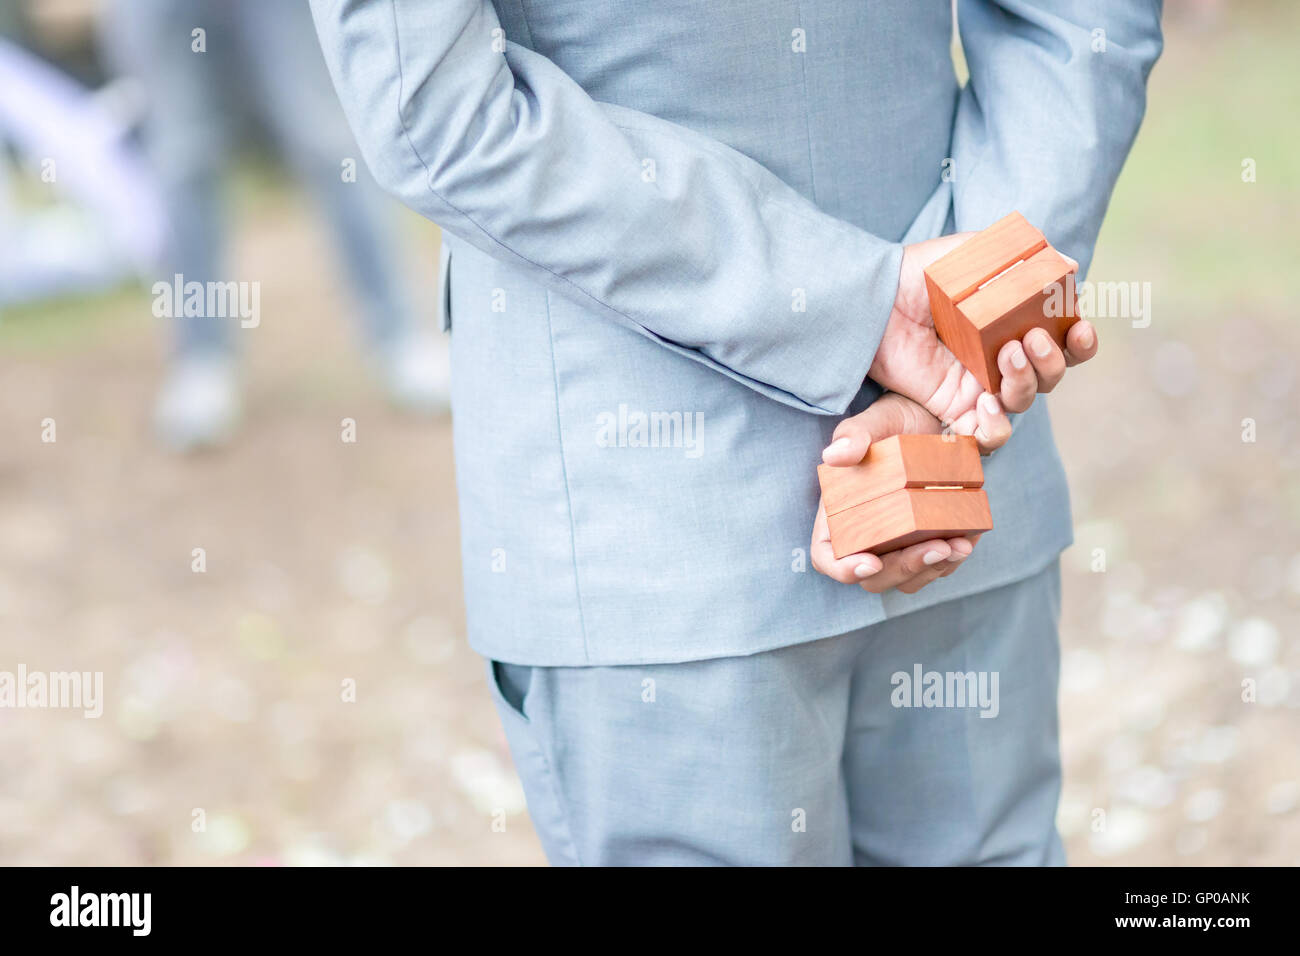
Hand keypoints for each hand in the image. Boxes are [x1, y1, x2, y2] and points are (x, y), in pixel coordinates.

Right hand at [810, 392, 1008, 594]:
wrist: (934, 421)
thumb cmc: (896, 422)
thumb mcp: (874, 422)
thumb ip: (853, 436)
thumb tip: (834, 454)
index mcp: (839, 515)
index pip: (827, 556)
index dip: (843, 568)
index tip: (870, 562)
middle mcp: (865, 537)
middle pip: (873, 577)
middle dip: (904, 568)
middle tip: (936, 547)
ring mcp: (896, 545)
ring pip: (906, 580)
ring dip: (932, 569)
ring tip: (959, 545)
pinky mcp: (924, 543)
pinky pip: (935, 568)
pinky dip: (951, 560)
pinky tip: (968, 538)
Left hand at [869, 234, 1098, 426]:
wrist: (876, 299)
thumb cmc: (920, 275)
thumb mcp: (970, 256)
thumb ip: (1016, 257)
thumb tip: (1067, 263)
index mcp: (1014, 323)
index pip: (1064, 341)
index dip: (1081, 342)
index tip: (1080, 327)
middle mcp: (1001, 357)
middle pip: (1051, 375)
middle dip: (1054, 361)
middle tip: (1033, 340)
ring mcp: (978, 384)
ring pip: (1025, 399)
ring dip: (1027, 381)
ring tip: (1008, 354)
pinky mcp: (953, 408)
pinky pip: (986, 433)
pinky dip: (997, 426)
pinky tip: (986, 403)